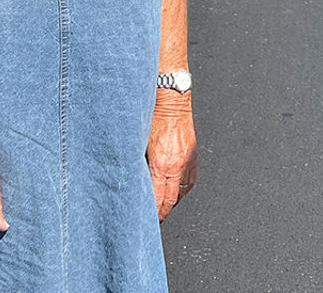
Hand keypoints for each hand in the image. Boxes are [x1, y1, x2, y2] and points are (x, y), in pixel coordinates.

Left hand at [148, 90, 196, 220]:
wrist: (170, 98)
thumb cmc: (150, 116)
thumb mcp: (136, 145)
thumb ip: (135, 167)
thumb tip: (128, 184)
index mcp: (162, 164)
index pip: (158, 200)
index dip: (152, 215)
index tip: (144, 224)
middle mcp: (178, 165)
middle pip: (171, 201)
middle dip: (161, 214)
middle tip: (151, 223)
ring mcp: (188, 161)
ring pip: (181, 193)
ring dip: (170, 203)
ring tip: (159, 209)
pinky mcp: (193, 155)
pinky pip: (189, 182)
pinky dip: (180, 190)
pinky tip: (172, 192)